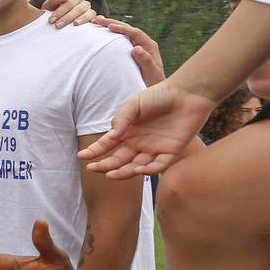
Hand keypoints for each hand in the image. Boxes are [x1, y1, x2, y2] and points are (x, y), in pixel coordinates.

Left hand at [40, 0, 97, 28]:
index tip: (51, 20)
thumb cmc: (52, 15)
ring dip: (82, 18)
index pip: (69, 2)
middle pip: (79, 8)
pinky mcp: (93, 21)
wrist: (55, 26)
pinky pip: (97, 20)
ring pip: (90, 13)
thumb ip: (54, 0)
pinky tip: (92, 24)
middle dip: (67, 17)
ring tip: (75, 24)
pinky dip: (97, 21)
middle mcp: (84, 4)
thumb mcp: (49, 7)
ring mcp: (90, 12)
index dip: (60, 11)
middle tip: (57, 26)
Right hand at [77, 80, 215, 176]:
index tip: (82, 157)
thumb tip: (111, 136)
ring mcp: (154, 149)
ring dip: (124, 172)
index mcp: (128, 131)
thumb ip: (122, 119)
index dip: (95, 151)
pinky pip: (158, 165)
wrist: (187, 94)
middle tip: (93, 169)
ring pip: (136, 166)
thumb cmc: (159, 96)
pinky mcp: (171, 152)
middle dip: (105, 165)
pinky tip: (138, 170)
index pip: (108, 144)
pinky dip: (149, 170)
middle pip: (119, 159)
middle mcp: (138, 143)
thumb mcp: (134, 104)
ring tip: (112, 175)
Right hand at [94, 17, 163, 85]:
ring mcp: (136, 46)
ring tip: (96, 21)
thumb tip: (136, 48)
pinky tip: (101, 32)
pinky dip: (110, 34)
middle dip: (113, 23)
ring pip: (122, 33)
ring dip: (110, 26)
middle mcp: (143, 43)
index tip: (110, 26)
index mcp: (149, 46)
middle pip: (127, 29)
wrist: (153, 88)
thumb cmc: (153, 83)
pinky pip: (119, 40)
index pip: (135, 33)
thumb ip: (145, 60)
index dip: (122, 29)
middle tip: (98, 19)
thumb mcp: (151, 73)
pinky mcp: (129, 51)